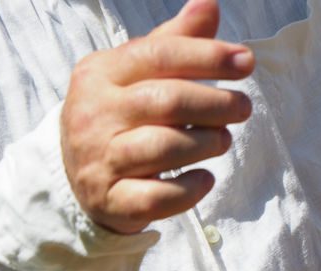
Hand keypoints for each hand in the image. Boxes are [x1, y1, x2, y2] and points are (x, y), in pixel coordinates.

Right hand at [60, 0, 253, 234]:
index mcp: (99, 73)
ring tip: (223, 140)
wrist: (74, 177)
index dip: (207, 56)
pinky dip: (190, 189)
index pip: (159, 55)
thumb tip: (208, 4)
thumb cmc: (118, 116)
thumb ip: (172, 42)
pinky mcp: (111, 201)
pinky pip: (158, 197)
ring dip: (206, 143)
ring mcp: (100, 161)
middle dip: (214, 103)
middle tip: (243, 107)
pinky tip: (205, 178)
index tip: (246, 62)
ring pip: (164, 148)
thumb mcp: (136, 74)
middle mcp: (94, 115)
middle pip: (166, 101)